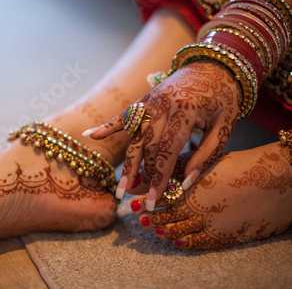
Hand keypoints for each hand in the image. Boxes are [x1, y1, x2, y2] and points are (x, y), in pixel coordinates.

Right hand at [86, 61, 240, 209]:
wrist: (214, 64)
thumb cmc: (223, 97)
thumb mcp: (225, 126)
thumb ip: (207, 153)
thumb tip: (186, 181)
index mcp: (185, 110)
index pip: (168, 151)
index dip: (160, 178)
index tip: (155, 200)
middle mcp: (163, 105)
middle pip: (147, 147)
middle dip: (143, 176)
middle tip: (138, 200)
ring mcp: (151, 101)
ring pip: (135, 137)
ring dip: (128, 164)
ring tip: (121, 187)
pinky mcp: (145, 99)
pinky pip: (124, 115)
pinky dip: (107, 126)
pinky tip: (90, 135)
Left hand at [129, 143, 291, 248]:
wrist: (273, 180)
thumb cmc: (239, 166)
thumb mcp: (206, 162)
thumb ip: (181, 168)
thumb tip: (157, 170)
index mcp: (192, 188)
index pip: (162, 198)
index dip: (147, 202)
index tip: (133, 204)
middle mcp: (198, 208)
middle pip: (166, 216)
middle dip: (151, 218)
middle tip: (140, 218)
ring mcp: (210, 223)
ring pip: (179, 231)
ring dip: (164, 231)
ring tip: (154, 230)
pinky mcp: (224, 235)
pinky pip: (199, 243)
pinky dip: (185, 242)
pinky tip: (177, 241)